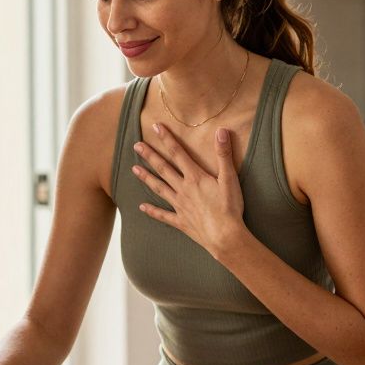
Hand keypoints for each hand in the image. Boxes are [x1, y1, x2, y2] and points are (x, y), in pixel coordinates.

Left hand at [131, 123, 248, 258]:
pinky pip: (163, 215)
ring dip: (146, 178)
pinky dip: (152, 211)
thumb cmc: (230, 208)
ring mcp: (180, 206)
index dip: (167, 139)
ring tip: (133, 169)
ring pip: (159, 188)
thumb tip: (221, 130)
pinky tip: (142, 207)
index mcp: (195, 178)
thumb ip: (224, 154)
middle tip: (136, 146)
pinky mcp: (181, 221)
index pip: (178, 153)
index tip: (156, 127)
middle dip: (150, 156)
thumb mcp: (230, 179)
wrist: (226, 237)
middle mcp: (183, 189)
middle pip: (163, 169)